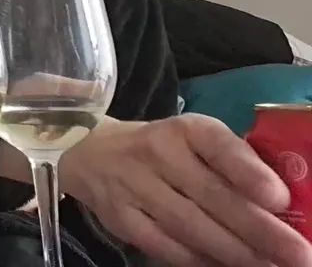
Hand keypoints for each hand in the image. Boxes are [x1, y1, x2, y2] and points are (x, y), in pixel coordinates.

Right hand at [63, 114, 311, 266]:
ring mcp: (135, 185)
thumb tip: (283, 207)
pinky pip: (164, 245)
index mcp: (185, 129)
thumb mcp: (194, 141)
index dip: (249, 172)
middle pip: (211, 195)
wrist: (92, 153)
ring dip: (234, 251)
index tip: (280, 199)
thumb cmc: (163, 149)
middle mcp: (157, 153)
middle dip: (259, 229)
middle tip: (298, 255)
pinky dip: (197, 260)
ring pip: (189, 225)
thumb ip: (233, 164)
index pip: (218, 146)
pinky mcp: (121, 217)